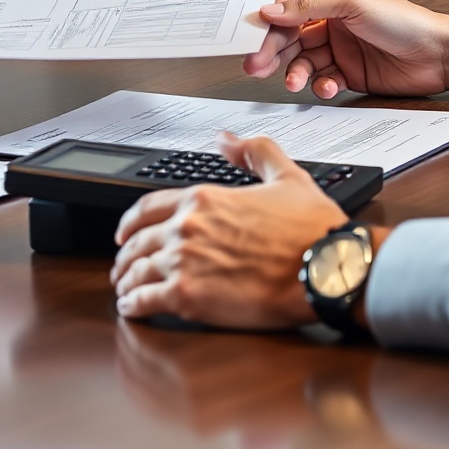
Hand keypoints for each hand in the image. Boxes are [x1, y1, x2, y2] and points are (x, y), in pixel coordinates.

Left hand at [110, 134, 345, 329]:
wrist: (326, 266)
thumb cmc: (311, 229)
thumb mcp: (286, 175)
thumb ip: (254, 152)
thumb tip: (228, 139)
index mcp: (204, 198)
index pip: (148, 207)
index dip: (130, 222)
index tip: (124, 232)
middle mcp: (187, 226)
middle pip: (137, 241)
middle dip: (125, 255)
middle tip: (122, 265)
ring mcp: (184, 262)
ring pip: (136, 272)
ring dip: (126, 281)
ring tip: (125, 290)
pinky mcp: (189, 298)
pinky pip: (145, 301)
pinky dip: (132, 305)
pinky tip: (131, 309)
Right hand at [242, 0, 448, 98]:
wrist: (439, 55)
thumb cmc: (403, 20)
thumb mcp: (354, 3)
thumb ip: (310, 5)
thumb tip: (271, 9)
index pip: (290, 11)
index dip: (269, 25)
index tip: (250, 39)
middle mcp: (333, 24)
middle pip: (291, 39)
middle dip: (273, 53)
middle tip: (256, 66)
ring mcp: (341, 51)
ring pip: (304, 62)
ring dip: (296, 72)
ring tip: (294, 82)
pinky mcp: (350, 75)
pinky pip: (324, 80)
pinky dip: (320, 85)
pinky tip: (326, 86)